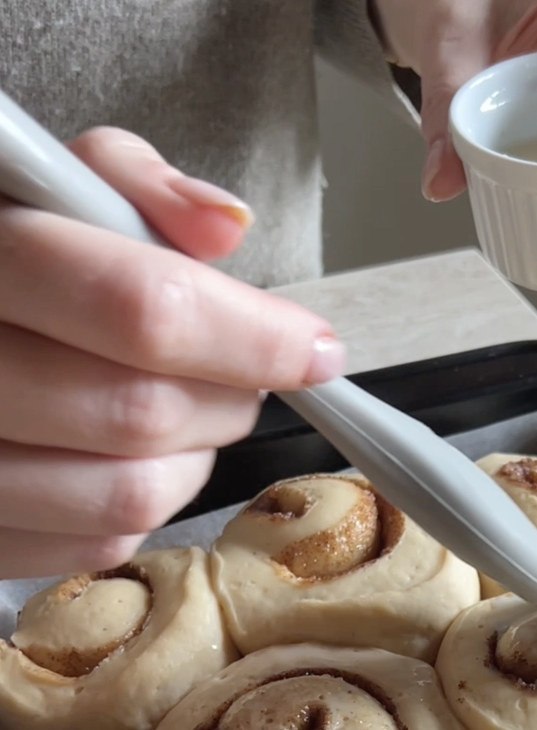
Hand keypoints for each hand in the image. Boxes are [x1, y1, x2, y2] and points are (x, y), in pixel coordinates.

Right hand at [0, 129, 345, 576]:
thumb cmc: (9, 254)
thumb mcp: (53, 184)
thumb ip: (134, 189)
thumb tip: (224, 228)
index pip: (141, 312)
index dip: (251, 338)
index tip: (312, 347)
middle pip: (143, 415)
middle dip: (227, 398)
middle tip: (239, 376)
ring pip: (129, 496)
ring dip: (193, 459)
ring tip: (185, 410)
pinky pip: (98, 545)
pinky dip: (144, 505)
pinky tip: (130, 454)